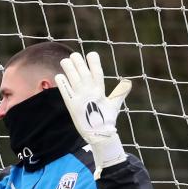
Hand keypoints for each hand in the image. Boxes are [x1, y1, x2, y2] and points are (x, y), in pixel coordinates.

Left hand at [54, 51, 130, 178]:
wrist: (98, 134)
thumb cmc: (107, 119)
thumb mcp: (114, 104)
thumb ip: (119, 92)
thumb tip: (128, 82)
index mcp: (100, 91)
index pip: (97, 73)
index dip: (94, 63)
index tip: (91, 53)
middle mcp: (90, 93)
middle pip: (83, 74)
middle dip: (79, 63)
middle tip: (74, 55)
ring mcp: (81, 99)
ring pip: (73, 80)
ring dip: (69, 69)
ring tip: (65, 60)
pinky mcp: (72, 106)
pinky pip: (66, 92)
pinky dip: (62, 84)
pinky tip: (59, 75)